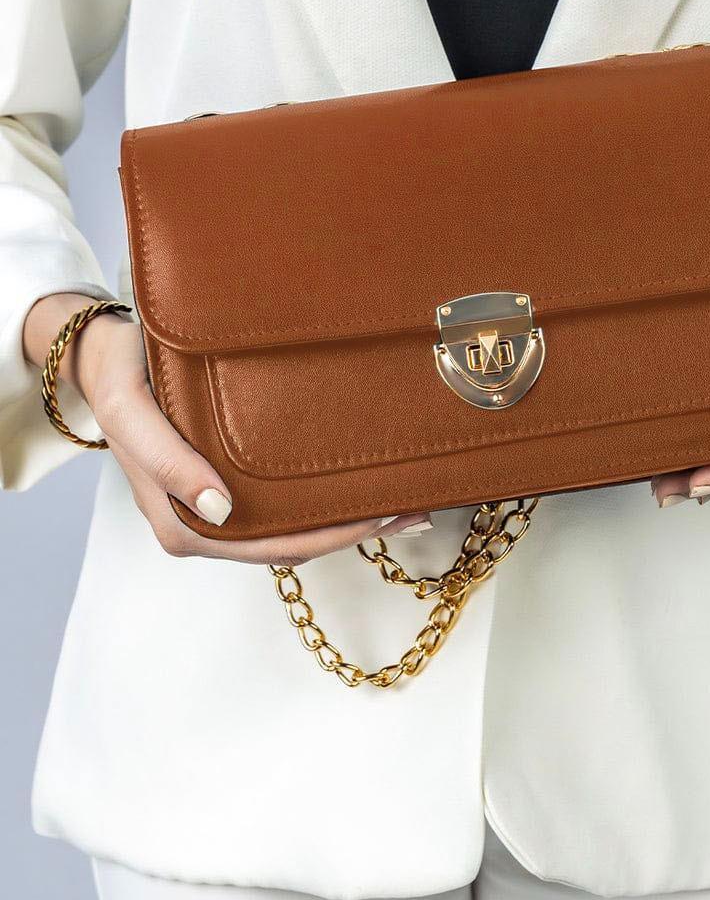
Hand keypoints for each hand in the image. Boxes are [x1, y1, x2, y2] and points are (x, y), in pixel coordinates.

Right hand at [24, 293, 431, 563]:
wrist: (104, 353)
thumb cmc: (120, 377)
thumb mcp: (132, 413)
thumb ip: (167, 462)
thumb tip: (221, 510)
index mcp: (183, 527)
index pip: (276, 547)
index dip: (336, 536)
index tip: (385, 513)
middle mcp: (206, 527)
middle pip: (294, 546)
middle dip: (356, 532)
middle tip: (416, 508)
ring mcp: (221, 509)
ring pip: (294, 532)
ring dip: (347, 519)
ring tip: (403, 499)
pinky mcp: (232, 487)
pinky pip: (286, 508)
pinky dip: (327, 501)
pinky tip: (363, 483)